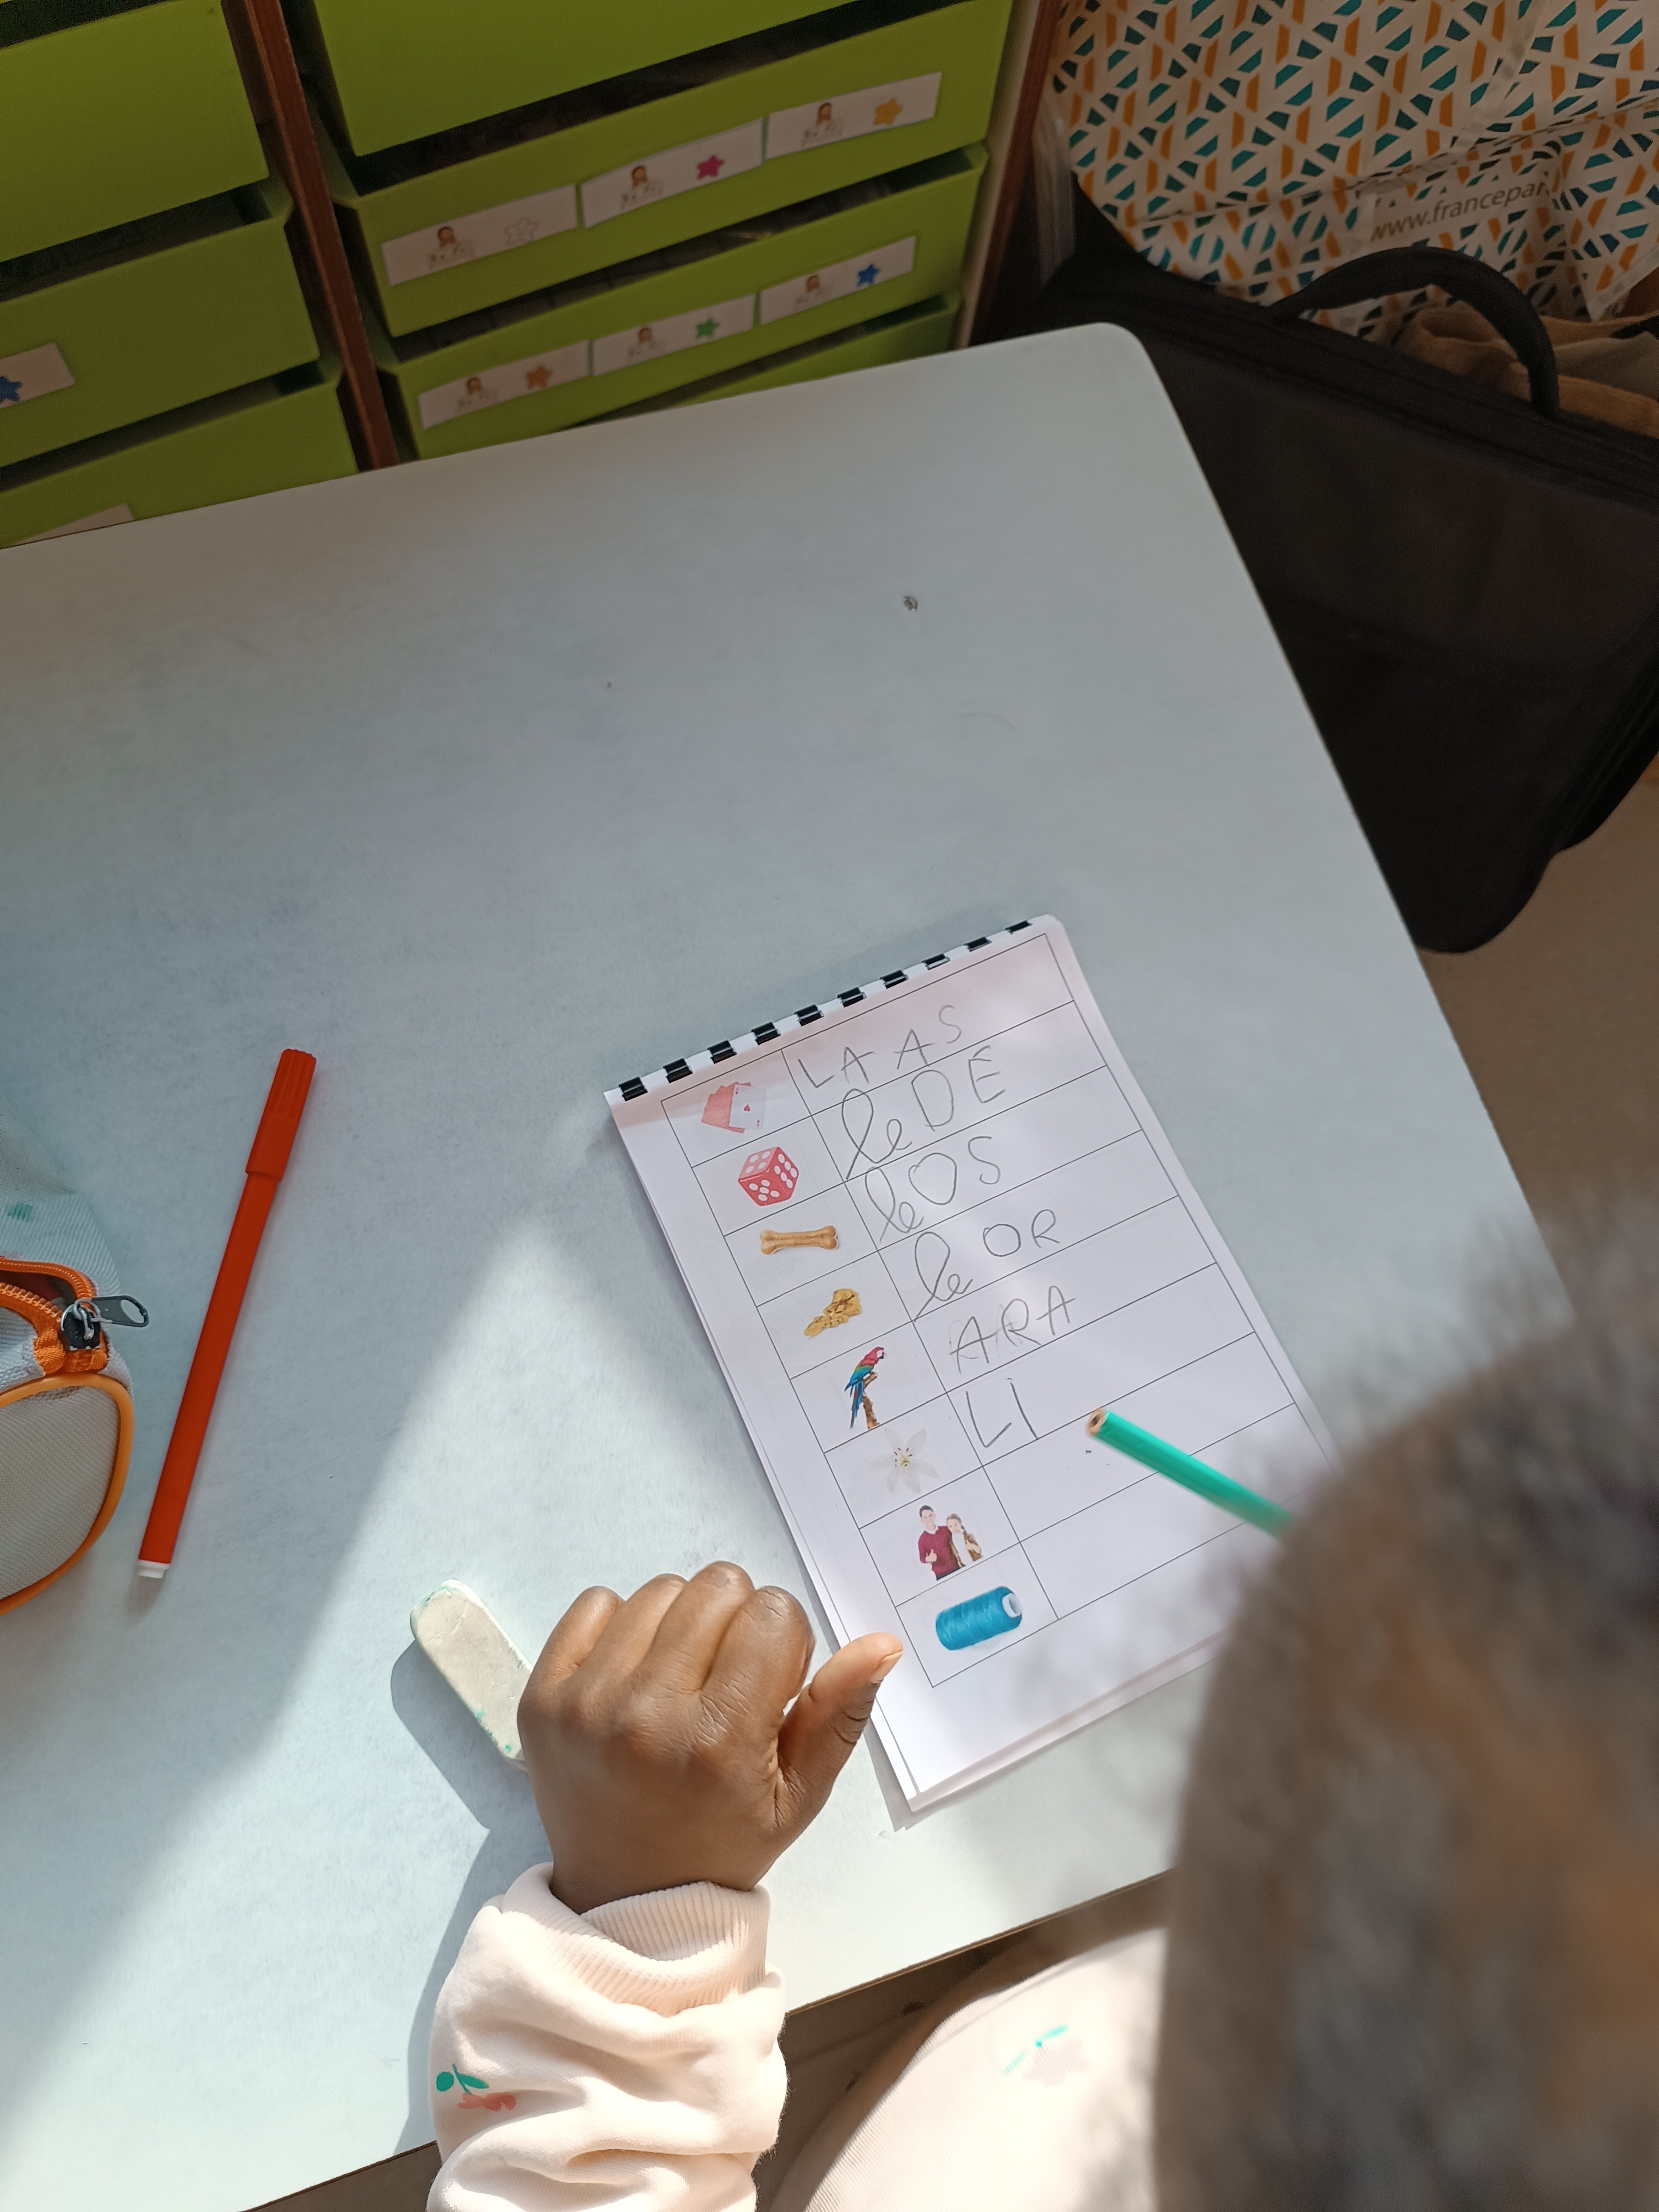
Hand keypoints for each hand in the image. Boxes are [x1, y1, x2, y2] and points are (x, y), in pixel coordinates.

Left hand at [519, 1562, 902, 1912]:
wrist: (623, 1899)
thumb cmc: (722, 1843)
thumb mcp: (798, 1796)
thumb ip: (840, 1714)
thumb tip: (882, 1643)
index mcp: (720, 1741)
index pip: (774, 1613)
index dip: (784, 1643)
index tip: (770, 1687)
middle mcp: (648, 1716)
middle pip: (718, 1586)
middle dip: (736, 1624)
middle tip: (725, 1684)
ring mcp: (586, 1704)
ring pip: (661, 1590)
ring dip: (682, 1625)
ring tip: (680, 1685)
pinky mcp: (542, 1697)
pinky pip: (595, 1604)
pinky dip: (622, 1629)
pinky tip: (633, 1682)